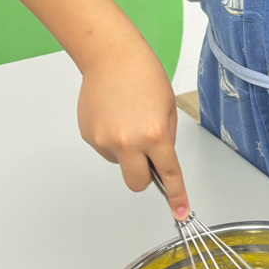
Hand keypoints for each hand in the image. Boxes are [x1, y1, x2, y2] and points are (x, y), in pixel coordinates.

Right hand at [77, 42, 189, 217]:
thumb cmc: (143, 75)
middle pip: (138, 183)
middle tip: (148, 155)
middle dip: (145, 176)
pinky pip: (106, 150)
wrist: (111, 57)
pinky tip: (113, 116)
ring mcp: (105, 141)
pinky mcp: (89, 136)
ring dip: (127, 151)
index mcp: (154, 134)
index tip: (179, 211)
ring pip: (121, 164)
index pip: (169, 174)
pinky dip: (111, 139)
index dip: (176, 196)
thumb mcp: (168, 108)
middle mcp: (128, 142)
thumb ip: (166, 138)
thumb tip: (159, 161)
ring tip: (127, 118)